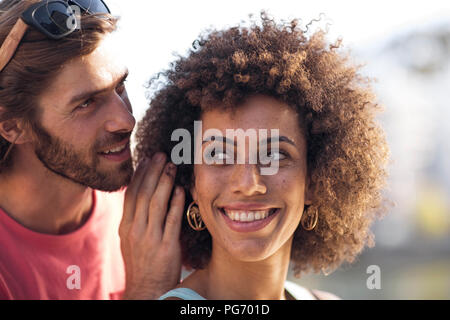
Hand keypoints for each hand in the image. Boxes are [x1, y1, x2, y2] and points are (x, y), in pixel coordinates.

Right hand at [119, 152, 184, 299]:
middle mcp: (135, 230)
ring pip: (156, 204)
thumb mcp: (131, 240)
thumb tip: (143, 196)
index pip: (131, 194)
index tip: (147, 159)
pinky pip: (171, 221)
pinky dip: (176, 204)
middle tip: (161, 155)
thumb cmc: (142, 264)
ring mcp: (150, 238)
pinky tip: (180, 190)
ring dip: (164, 182)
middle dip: (152, 172)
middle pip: (143, 194)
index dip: (140, 175)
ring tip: (171, 167)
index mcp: (126, 226)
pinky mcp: (166, 247)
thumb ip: (136, 219)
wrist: (146, 289)